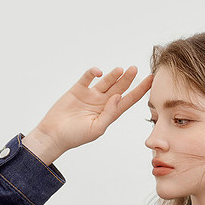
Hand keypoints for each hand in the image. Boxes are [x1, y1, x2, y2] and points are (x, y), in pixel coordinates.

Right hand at [22, 66, 152, 164]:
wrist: (53, 134)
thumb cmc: (75, 136)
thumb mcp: (96, 129)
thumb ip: (110, 114)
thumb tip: (119, 97)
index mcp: (109, 113)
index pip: (128, 100)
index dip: (140, 90)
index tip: (151, 80)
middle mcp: (102, 103)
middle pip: (119, 88)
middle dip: (128, 79)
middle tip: (135, 69)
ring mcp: (90, 95)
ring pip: (106, 81)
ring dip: (113, 75)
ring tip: (121, 69)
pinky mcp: (78, 89)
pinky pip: (88, 77)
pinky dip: (93, 72)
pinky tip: (98, 72)